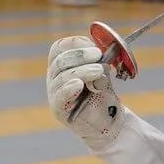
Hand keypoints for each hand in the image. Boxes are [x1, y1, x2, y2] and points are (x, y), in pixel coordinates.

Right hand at [46, 35, 124, 153]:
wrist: (108, 120)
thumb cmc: (102, 94)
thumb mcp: (102, 72)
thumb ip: (100, 60)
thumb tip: (104, 47)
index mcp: (62, 65)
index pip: (59, 48)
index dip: (75, 43)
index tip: (94, 45)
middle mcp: (54, 77)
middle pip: (60, 60)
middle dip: (81, 55)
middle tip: (99, 55)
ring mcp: (54, 93)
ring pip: (62, 77)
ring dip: (83, 71)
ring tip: (99, 71)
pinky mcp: (59, 109)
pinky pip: (60, 96)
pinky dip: (69, 88)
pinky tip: (79, 84)